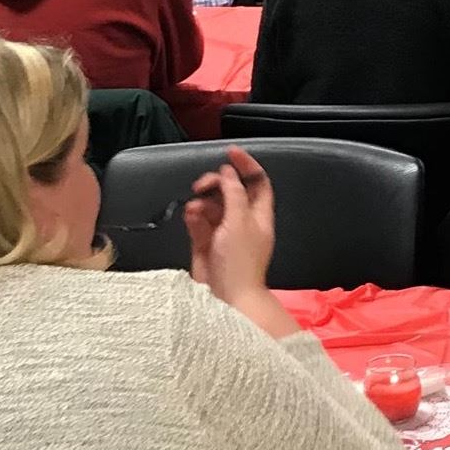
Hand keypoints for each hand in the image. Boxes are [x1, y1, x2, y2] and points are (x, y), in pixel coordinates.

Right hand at [183, 147, 275, 301]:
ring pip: (211, 204)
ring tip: (195, 207)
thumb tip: (229, 172)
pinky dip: (194, 215)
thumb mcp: (240, 221)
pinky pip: (198, 221)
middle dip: (216, 183)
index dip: (246, 166)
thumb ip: (233, 194)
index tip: (231, 152)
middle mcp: (242, 220)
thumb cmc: (239, 262)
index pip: (257, 182)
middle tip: (203, 184)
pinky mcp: (205, 242)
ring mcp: (223, 232)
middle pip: (230, 190)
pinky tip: (191, 215)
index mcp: (258, 214)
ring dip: (202, 201)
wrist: (227, 297)